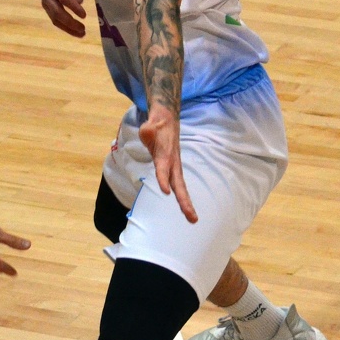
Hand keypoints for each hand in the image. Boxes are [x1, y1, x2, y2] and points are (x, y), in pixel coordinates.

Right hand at [40, 0, 86, 36]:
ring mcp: (45, 3)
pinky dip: (65, 27)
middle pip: (57, 12)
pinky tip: (75, 31)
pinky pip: (55, 20)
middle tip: (83, 29)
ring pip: (55, 19)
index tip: (84, 15)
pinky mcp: (47, 8)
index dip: (73, 7)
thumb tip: (80, 2)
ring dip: (68, 28)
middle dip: (70, 22)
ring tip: (82, 33)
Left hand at [138, 103, 196, 223]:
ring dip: (186, 204)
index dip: (164, 179)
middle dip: (184, 202)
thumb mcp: (149, 126)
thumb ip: (148, 130)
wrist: (166, 120)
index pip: (163, 168)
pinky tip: (187, 210)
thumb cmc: (156, 126)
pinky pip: (178, 186)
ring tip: (192, 219)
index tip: (166, 191)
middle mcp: (172, 163)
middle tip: (191, 217)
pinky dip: (183, 198)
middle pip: (179, 185)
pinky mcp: (173, 169)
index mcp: (165, 154)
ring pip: (181, 188)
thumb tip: (147, 131)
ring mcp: (174, 167)